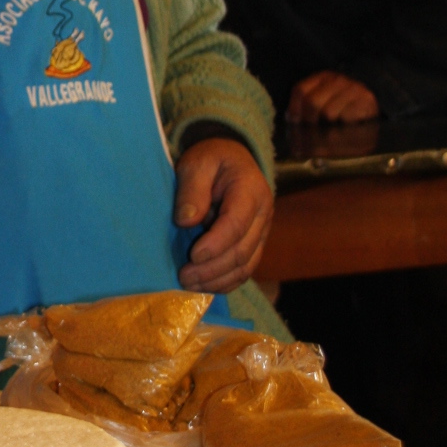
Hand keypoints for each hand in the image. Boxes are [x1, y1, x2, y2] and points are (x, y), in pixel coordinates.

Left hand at [174, 137, 273, 293]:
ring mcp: (261, 232)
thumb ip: (192, 189)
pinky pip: (245, 270)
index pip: (236, 224)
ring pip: (246, 266)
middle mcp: (263, 214)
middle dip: (212, 269)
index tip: (193, 256)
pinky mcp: (254, 244)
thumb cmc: (211, 160)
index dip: (215, 244)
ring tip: (189, 285)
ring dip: (217, 280)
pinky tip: (204, 287)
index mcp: (250, 190)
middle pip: (242, 251)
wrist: (230, 160)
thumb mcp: (197, 162)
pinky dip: (226, 282)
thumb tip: (186, 221)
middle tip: (184, 276)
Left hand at [286, 71, 379, 123]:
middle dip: (309, 120)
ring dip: (328, 124)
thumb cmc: (343, 104)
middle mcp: (336, 80)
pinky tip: (346, 124)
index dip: (294, 108)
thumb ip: (306, 106)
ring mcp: (351, 88)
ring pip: (328, 112)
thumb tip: (292, 119)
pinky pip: (346, 117)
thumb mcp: (323, 99)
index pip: (300, 90)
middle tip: (313, 129)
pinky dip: (344, 125)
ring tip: (333, 126)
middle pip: (312, 102)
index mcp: (322, 77)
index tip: (295, 122)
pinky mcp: (365, 99)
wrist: (373, 100)